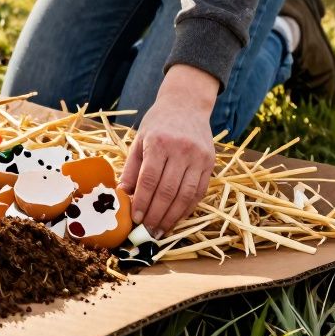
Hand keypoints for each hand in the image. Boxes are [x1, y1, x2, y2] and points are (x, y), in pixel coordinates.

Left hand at [120, 65, 218, 237]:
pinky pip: (199, 191)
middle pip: (168, 191)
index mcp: (159, 142)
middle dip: (157, 214)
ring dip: (173, 217)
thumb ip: (132, 169)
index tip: (136, 218)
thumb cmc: (158, 123)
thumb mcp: (139, 140)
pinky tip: (177, 218)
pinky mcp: (210, 162)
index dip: (143, 202)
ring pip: (186, 195)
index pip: (149, 179)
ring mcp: (199, 156)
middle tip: (148, 231)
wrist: (187, 104)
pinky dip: (188, 208)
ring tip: (161, 230)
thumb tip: (124, 196)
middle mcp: (181, 149)